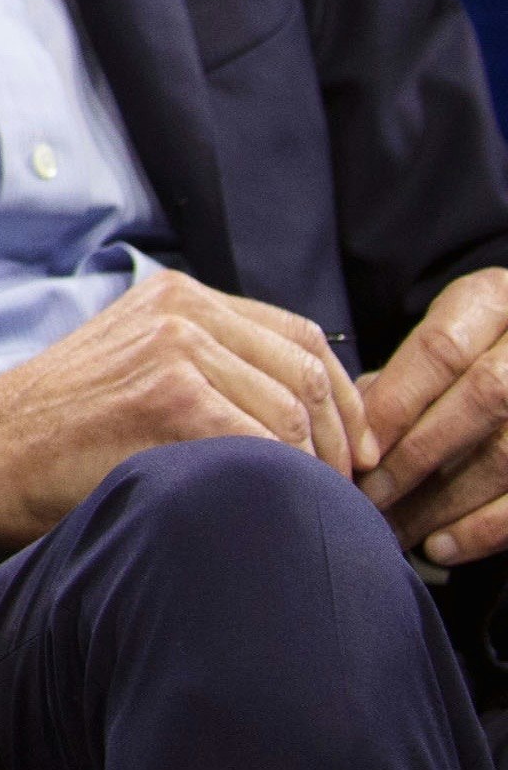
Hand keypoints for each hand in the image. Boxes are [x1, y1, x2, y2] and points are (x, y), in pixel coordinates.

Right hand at [0, 269, 369, 553]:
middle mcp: (183, 310)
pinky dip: (279, 478)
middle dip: (339, 440)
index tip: (354, 450)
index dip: (345, 398)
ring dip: (314, 468)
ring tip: (308, 505)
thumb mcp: (135, 361)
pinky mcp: (171, 397)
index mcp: (178, 295)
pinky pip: (264, 441)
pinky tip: (268, 504)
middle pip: (309, 372)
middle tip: (342, 490)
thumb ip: (206, 362)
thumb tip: (303, 410)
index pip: (301, 335)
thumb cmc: (60, 426)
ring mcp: (176, 349)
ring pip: (294, 411)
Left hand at [357, 267, 507, 561]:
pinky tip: (440, 548)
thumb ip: (400, 376)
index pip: (441, 351)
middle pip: (481, 400)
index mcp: (497, 301)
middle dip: (415, 455)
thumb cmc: (471, 351)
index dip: (395, 404)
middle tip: (367, 497)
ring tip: (393, 530)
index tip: (355, 452)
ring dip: (444, 502)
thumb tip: (355, 430)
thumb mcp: (442, 338)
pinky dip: (485, 529)